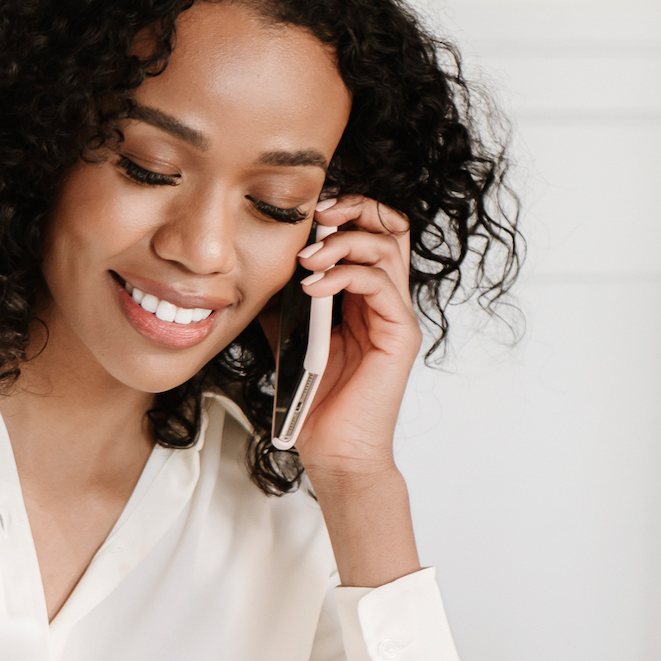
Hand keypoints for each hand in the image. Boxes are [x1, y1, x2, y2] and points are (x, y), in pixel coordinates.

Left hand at [289, 195, 421, 486]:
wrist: (334, 452)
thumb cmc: (317, 403)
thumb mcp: (290, 337)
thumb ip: (285, 302)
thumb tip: (260, 267)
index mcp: (365, 297)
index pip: (371, 230)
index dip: (346, 210)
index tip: (309, 213)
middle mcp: (386, 301)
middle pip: (391, 226)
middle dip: (354, 208)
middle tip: (317, 217)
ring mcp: (396, 317)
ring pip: (388, 246)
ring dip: (343, 242)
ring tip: (307, 258)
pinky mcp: (400, 335)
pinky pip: (381, 284)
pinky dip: (345, 275)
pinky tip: (314, 287)